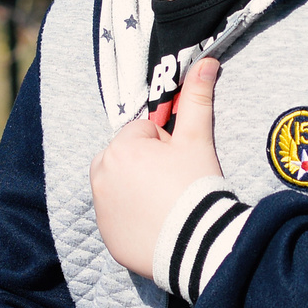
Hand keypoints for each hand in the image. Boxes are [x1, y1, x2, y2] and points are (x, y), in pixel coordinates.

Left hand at [92, 56, 222, 277]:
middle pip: (128, 157)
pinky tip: (158, 225)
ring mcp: (101, 208)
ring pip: (121, 186)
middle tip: (176, 184)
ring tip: (168, 205)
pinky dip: (133, 218)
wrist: (198, 245)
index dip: (167, 146)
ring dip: (139, 189)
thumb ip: (197, 98)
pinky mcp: (106, 236)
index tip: (180, 165)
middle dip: (148, 165)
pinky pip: (119, 217)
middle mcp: (100, 175)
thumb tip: (206, 61)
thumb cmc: (196, 186)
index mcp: (119, 148)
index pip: (144, 133)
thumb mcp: (197, 140)